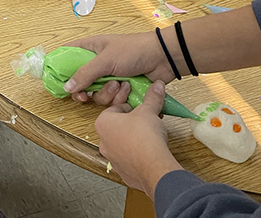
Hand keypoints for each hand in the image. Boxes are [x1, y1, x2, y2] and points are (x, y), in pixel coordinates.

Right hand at [61, 31, 174, 104]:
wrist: (163, 59)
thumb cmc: (133, 51)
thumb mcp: (106, 60)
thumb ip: (85, 74)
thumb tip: (66, 87)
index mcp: (91, 48)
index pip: (68, 54)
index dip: (60, 67)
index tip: (57, 81)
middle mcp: (97, 63)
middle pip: (79, 81)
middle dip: (83, 91)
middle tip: (85, 97)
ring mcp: (109, 77)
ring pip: (95, 94)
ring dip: (106, 94)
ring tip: (118, 85)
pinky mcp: (120, 89)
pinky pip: (110, 101)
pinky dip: (118, 98)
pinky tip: (127, 89)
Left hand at [95, 80, 181, 197]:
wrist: (154, 167)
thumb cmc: (145, 137)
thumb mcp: (149, 110)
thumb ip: (152, 97)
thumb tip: (157, 86)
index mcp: (103, 123)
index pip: (115, 108)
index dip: (131, 107)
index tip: (141, 108)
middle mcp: (103, 141)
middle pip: (118, 126)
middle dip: (132, 123)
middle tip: (146, 121)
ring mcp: (112, 159)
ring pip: (122, 144)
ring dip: (134, 139)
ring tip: (149, 136)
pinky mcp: (123, 173)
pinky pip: (129, 160)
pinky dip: (138, 155)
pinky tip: (149, 152)